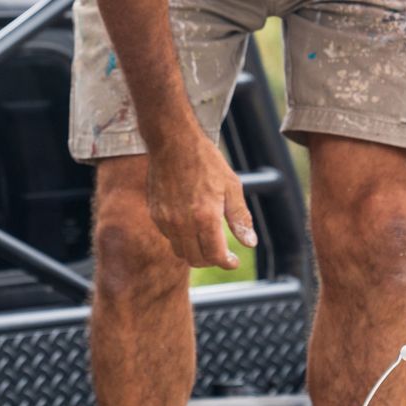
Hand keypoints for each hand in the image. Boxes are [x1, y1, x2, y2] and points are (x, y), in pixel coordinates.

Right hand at [146, 135, 256, 268]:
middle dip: (212, 260)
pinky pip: (170, 237)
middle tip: (221, 253)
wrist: (173, 143)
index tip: (233, 261)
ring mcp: (166, 220)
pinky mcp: (155, 215)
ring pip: (181, 252)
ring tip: (207, 241)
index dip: (226, 262)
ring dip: (195, 252)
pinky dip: (182, 239)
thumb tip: (250, 243)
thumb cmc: (206, 162)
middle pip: (196, 259)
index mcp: (205, 217)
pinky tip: (190, 225)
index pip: (215, 255)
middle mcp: (183, 223)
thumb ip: (240, 218)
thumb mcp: (231, 186)